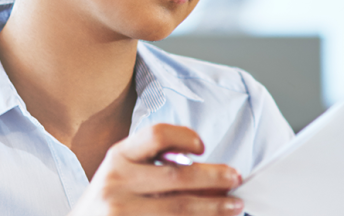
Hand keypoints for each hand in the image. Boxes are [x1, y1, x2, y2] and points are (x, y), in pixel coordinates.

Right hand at [68, 123, 244, 215]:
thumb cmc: (108, 203)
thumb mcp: (120, 176)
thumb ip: (153, 167)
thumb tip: (211, 173)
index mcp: (117, 158)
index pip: (156, 135)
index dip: (185, 137)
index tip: (203, 147)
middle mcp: (116, 183)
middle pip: (177, 175)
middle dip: (214, 177)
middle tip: (236, 178)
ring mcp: (121, 212)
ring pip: (180, 208)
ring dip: (214, 207)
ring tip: (235, 206)